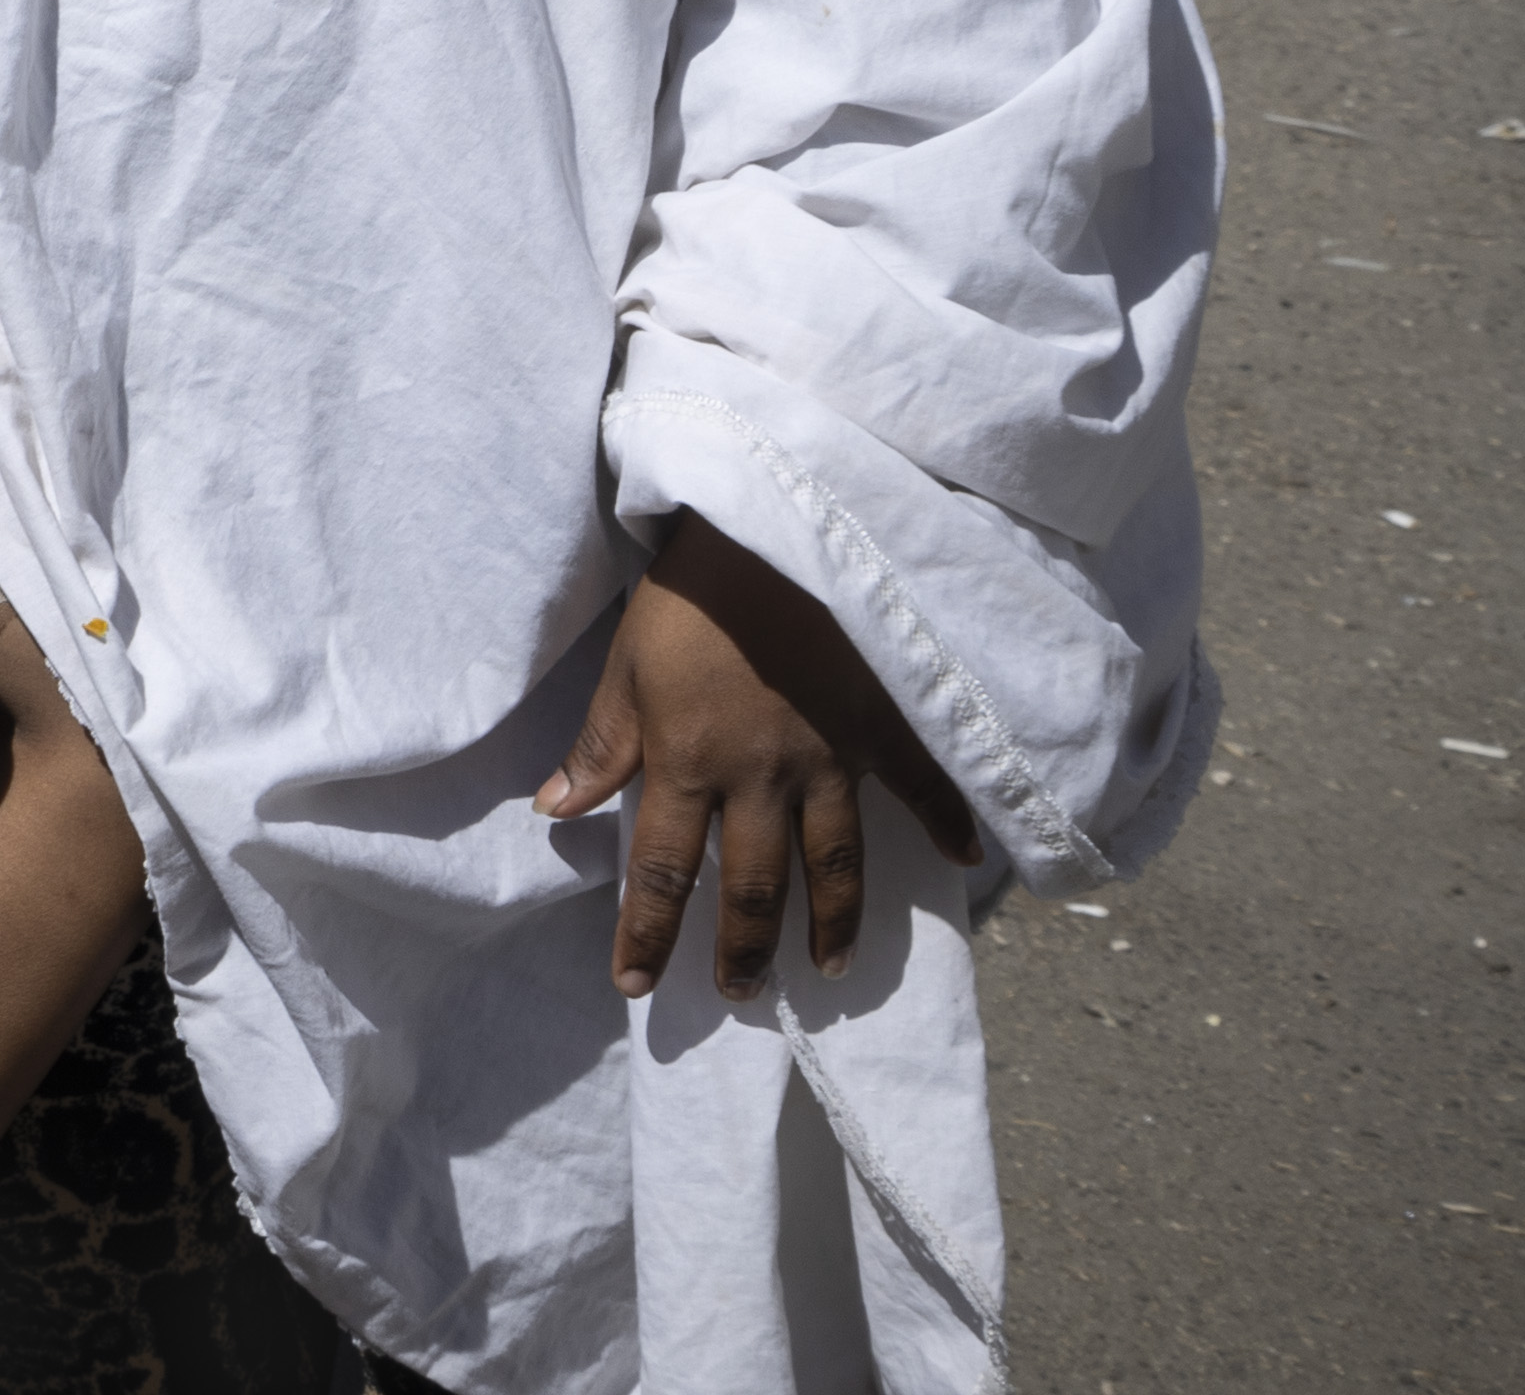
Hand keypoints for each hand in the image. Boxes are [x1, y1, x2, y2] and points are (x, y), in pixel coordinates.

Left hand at [537, 515, 983, 997]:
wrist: (770, 532)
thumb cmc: (689, 593)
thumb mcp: (627, 664)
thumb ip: (601, 744)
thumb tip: (557, 811)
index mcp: (689, 761)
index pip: (661, 869)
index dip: (646, 933)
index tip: (635, 986)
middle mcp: (762, 777)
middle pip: (752, 885)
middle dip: (741, 948)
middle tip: (740, 993)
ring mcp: (830, 759)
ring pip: (835, 864)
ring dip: (831, 922)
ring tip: (828, 967)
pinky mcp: (882, 728)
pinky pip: (923, 788)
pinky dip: (949, 825)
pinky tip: (967, 862)